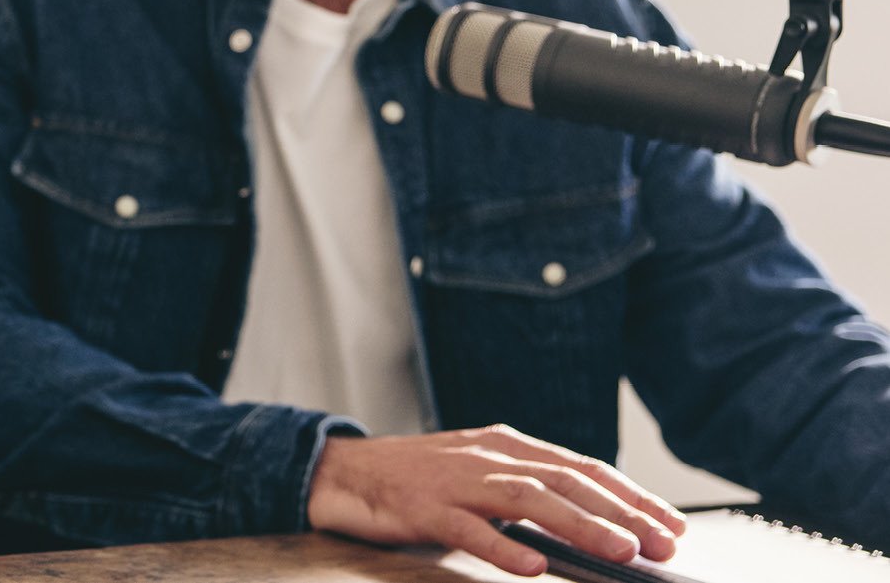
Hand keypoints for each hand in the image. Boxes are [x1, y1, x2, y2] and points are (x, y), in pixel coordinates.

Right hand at [306, 425, 687, 576]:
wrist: (340, 472)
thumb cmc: (415, 481)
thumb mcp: (478, 476)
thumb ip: (527, 491)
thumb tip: (592, 525)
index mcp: (505, 446)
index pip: (581, 468)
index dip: (630, 496)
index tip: (671, 525)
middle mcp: (486, 457)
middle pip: (565, 480)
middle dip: (621, 513)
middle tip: (662, 544)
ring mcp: (454, 481)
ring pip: (528, 498)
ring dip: (579, 524)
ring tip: (620, 550)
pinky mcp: (422, 508)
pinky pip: (468, 528)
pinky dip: (502, 545)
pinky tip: (531, 565)